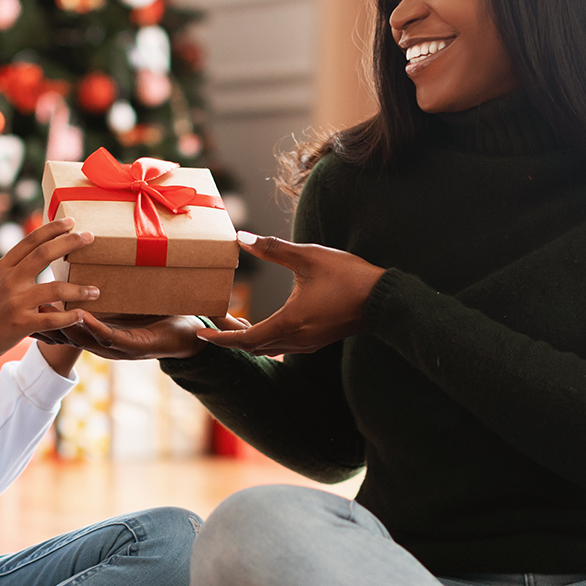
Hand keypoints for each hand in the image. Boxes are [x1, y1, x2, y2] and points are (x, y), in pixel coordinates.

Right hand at [0, 218, 99, 397]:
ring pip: (55, 289)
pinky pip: (52, 320)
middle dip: (70, 243)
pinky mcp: (20, 325)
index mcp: (3, 268)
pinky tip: (83, 315)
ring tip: (96, 291)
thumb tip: (39, 256)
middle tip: (90, 238)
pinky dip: (70, 317)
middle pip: (45, 254)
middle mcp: (9, 281)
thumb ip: (14, 271)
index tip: (70, 222)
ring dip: (80, 289)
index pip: (30, 241)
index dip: (52, 229)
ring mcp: (15, 302)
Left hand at [36, 312, 252, 360]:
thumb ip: (217, 322)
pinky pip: (73, 328)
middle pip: (84, 338)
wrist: (181, 339)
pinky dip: (57, 318)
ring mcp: (106, 341)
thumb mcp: (201, 323)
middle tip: (43, 309)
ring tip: (32, 308)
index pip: (111, 338)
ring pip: (73, 335)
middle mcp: (116, 345)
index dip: (95, 327)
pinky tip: (43, 309)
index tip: (82, 314)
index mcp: (134, 343)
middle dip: (62, 326)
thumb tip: (243, 323)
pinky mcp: (99, 334)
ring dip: (53, 324)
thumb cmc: (186, 327)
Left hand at [197, 232, 384, 355]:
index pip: (244, 339)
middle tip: (213, 321)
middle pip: (253, 346)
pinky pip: (282, 345)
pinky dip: (265, 338)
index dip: (220, 338)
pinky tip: (263, 324)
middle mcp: (296, 339)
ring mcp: (307, 343)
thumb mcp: (308, 256)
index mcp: (290, 322)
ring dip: (248, 338)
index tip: (201, 332)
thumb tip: (241, 237)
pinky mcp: (316, 341)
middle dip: (230, 337)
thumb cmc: (348, 276)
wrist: (384, 298)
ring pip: (268, 347)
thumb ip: (272, 248)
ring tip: (233, 321)